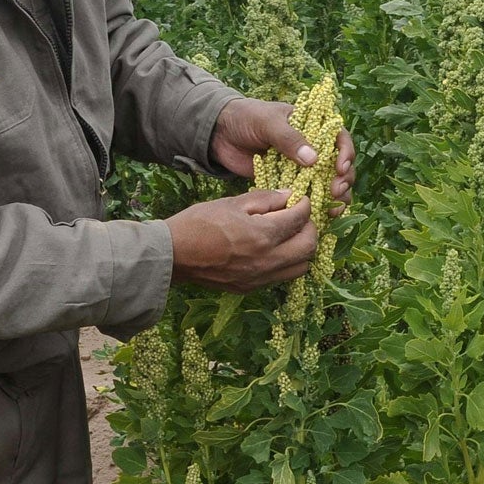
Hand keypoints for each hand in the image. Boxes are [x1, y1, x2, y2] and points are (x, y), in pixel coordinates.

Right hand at [166, 191, 318, 290]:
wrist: (174, 254)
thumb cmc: (199, 223)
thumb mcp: (232, 203)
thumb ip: (265, 199)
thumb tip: (289, 196)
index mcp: (262, 235)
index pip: (300, 219)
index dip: (305, 205)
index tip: (301, 199)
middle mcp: (267, 260)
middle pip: (309, 246)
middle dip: (310, 228)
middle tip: (299, 218)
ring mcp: (260, 277)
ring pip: (301, 266)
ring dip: (302, 249)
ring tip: (289, 235)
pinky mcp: (251, 287)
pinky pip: (281, 276)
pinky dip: (286, 262)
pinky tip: (273, 250)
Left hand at [209, 98, 355, 211]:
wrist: (220, 133)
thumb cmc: (247, 118)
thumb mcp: (268, 122)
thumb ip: (289, 139)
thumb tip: (314, 160)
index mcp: (312, 126)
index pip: (339, 138)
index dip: (345, 153)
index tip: (339, 168)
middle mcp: (311, 147)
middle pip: (338, 165)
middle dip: (342, 180)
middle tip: (335, 192)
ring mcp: (301, 167)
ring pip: (327, 183)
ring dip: (335, 197)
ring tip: (333, 208)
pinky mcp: (288, 183)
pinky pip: (307, 196)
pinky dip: (316, 206)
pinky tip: (322, 216)